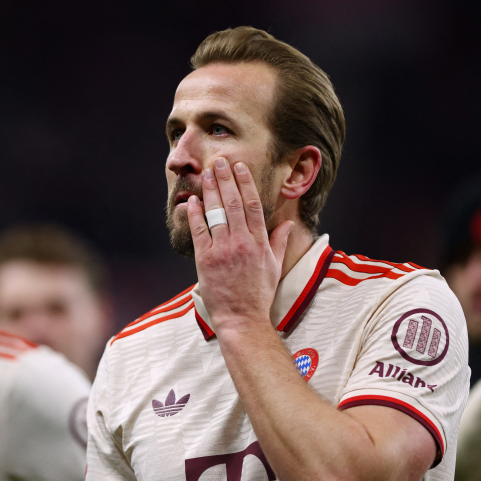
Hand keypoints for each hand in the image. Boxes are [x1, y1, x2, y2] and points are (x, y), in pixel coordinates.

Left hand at [186, 157, 293, 333]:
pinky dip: (195, 214)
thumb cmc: (259, 294)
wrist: (242, 318)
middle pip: (233, 203)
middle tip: (219, 161)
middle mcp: (243, 242)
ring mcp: (223, 250)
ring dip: (210, 190)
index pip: (252, 205)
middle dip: (225, 179)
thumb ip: (279, 242)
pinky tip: (193, 200)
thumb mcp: (274, 267)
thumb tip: (287, 224)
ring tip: (206, 174)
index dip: (245, 183)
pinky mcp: (206, 259)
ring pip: (216, 213)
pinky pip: (199, 231)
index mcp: (260, 242)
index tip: (240, 167)